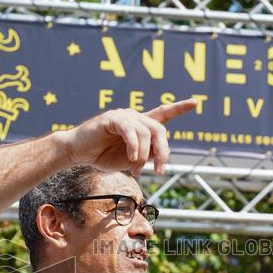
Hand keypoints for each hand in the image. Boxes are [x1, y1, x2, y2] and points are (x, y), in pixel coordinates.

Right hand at [57, 101, 197, 176]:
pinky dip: (134, 146)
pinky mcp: (112, 118)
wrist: (77, 153)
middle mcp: (134, 117)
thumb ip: (145, 156)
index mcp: (140, 126)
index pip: (163, 114)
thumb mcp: (129, 160)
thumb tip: (157, 155)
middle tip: (160, 170)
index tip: (195, 102)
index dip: (178, 108)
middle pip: (159, 130)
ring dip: (145, 154)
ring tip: (137, 168)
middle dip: (163, 151)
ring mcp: (124, 116)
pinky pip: (130, 131)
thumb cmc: (102, 156)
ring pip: (147, 132)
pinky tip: (132, 158)